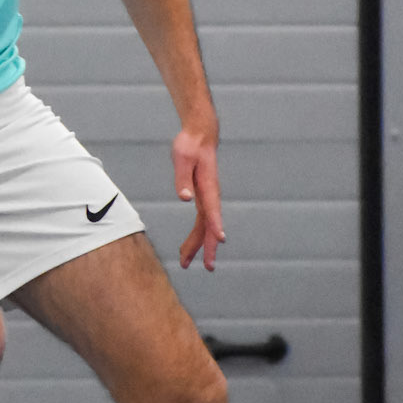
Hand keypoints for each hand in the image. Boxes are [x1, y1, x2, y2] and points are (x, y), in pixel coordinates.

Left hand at [173, 125, 223, 270]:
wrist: (200, 135)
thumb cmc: (190, 145)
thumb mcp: (182, 158)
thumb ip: (183, 178)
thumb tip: (185, 198)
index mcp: (207, 187)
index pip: (212, 209)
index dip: (215, 225)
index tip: (219, 240)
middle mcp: (210, 195)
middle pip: (209, 225)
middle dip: (207, 246)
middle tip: (207, 266)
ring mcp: (207, 198)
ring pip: (204, 226)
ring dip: (197, 244)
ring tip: (187, 262)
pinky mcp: (202, 197)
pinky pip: (201, 221)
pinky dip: (195, 235)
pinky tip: (189, 246)